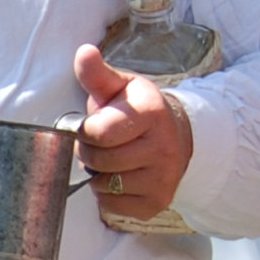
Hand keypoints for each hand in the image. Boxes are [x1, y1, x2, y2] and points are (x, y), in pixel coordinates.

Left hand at [72, 43, 195, 225]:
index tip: (94, 125)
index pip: (98, 132)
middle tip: (102, 143)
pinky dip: (108, 195)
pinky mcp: (158, 202)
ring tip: (115, 158)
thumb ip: (96, 74)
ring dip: (99, 175)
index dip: (86, 131)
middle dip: (90, 153)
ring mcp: (164, 177)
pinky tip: (122, 176)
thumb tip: (84, 52)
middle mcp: (164, 146)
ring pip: (105, 185)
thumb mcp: (119, 86)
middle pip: (100, 161)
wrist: (176, 135)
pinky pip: (113, 207)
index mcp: (151, 112)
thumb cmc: (137, 110)